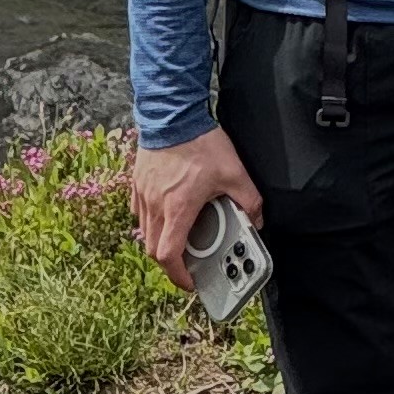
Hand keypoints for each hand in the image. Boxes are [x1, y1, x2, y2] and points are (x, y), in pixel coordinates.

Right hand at [130, 126, 263, 288]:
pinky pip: (139, 212)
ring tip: (180, 239)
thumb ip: (248, 200)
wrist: (172, 112)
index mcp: (178, 208)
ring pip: (145, 231)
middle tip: (187, 264)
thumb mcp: (234, 172)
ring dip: (161, 242)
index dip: (178, 276)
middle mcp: (156, 205)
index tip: (190, 281)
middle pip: (153, 249)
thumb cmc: (199, 142)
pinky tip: (166, 213)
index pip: (168, 255)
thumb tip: (256, 219)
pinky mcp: (137, 181)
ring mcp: (143, 193)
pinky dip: (151, 221)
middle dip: (170, 264)